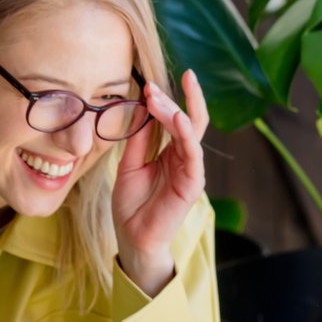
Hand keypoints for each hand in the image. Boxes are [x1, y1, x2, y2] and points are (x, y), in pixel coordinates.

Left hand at [112, 69, 209, 295]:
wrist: (132, 237)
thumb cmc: (132, 205)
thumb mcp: (128, 165)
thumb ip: (136, 140)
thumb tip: (138, 108)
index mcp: (169, 152)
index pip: (173, 119)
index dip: (163, 100)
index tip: (148, 83)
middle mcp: (183, 157)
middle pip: (188, 120)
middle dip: (178, 97)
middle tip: (155, 83)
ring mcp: (190, 169)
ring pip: (191, 133)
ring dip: (175, 112)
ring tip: (159, 98)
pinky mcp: (192, 184)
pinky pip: (193, 155)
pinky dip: (187, 136)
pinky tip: (179, 120)